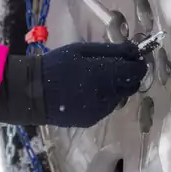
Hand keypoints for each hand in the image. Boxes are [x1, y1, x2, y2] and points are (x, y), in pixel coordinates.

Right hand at [0, 41, 147, 127]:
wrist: (32, 92)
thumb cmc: (56, 64)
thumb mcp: (81, 50)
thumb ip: (110, 51)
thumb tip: (134, 51)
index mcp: (103, 75)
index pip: (135, 71)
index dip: (138, 64)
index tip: (133, 57)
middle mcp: (106, 96)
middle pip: (131, 86)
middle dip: (128, 76)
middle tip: (116, 67)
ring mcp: (100, 111)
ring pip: (120, 97)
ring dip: (116, 87)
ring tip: (97, 79)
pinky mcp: (92, 120)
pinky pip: (107, 107)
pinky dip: (104, 98)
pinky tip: (88, 92)